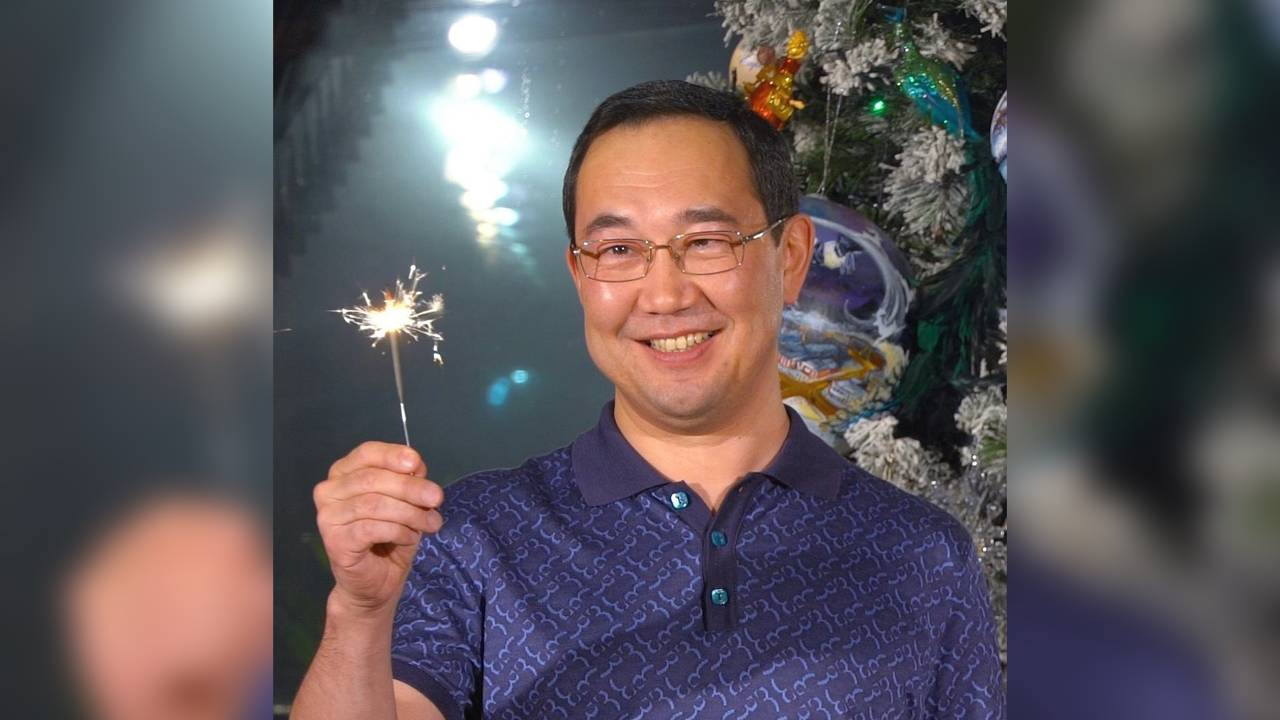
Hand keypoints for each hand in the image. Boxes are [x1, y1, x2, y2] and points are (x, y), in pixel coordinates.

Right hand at [314, 442, 443, 614]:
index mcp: (344, 473)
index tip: (417, 464)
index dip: (393, 455)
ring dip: (410, 513)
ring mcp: (327, 516)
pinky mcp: (334, 540)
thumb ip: (408, 481)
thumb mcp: (406, 503)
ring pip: (374, 504)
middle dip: (410, 488)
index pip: (366, 453)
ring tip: (431, 524)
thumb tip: (416, 467)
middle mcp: (329, 490)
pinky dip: (398, 531)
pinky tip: (409, 538)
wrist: (375, 583)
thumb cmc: (389, 537)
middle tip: (437, 499)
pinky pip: (371, 528)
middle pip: (372, 479)